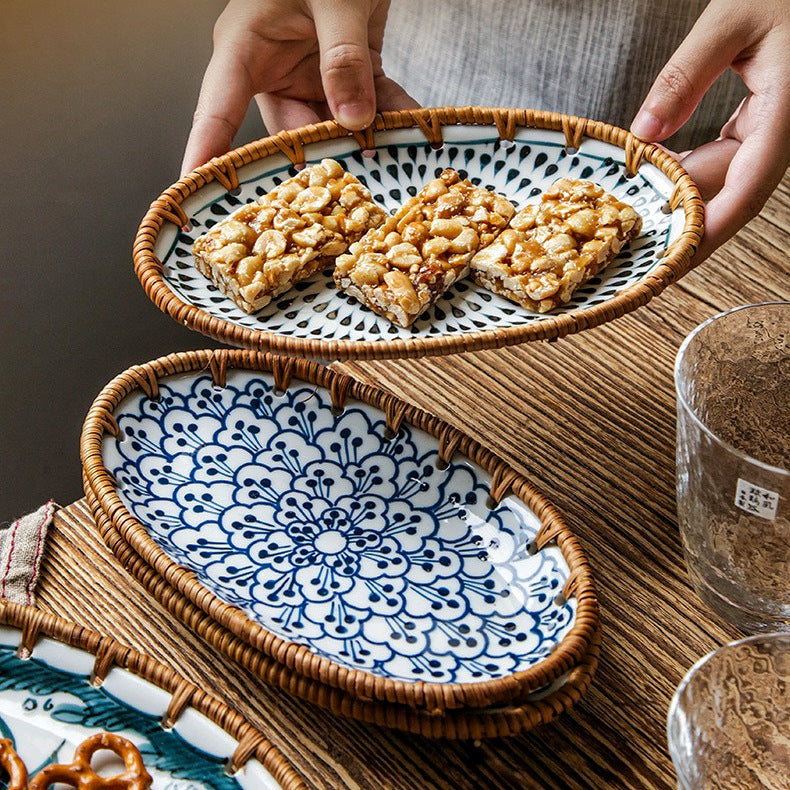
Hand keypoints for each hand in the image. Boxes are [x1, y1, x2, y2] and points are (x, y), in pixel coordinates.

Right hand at [181, 0, 417, 175]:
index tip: (194, 193)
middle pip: (287, 132)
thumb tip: (352, 121)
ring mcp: (309, 74)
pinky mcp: (345, 75)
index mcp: (246, 46)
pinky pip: (367, 105)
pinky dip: (391, 117)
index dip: (205, 154)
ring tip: (390, 158)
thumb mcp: (336, 0)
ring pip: (331, 127)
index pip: (216, 111)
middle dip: (317, 158)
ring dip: (362, 141)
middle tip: (345, 185)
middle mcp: (273, 67)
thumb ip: (343, 58)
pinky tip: (415, 130)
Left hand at [630, 0, 789, 261]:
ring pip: (726, 177)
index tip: (678, 258)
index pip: (750, 188)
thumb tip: (644, 132)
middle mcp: (783, 129)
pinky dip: (689, 169)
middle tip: (639, 250)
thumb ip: (685, 75)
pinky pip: (724, 157)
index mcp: (788, 111)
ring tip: (634, 213)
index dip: (713, 229)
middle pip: (733, 192)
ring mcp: (775, 126)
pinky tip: (653, 172)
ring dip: (683, 196)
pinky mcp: (762, 119)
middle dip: (686, 223)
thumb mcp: (731, 19)